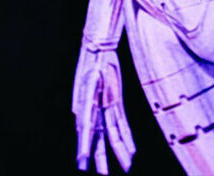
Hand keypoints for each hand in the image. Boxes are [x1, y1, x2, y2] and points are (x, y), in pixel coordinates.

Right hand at [72, 45, 135, 173]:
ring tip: (127, 166)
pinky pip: (122, 123)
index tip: (83, 163)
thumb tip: (80, 127)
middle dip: (102, 159)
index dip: (85, 149)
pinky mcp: (115, 102)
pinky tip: (132, 150)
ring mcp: (105, 108)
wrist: (98, 49)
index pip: (86, 134)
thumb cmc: (90, 65)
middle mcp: (94, 112)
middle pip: (100, 140)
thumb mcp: (87, 85)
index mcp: (84, 110)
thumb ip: (85, 107)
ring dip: (121, 150)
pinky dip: (127, 137)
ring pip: (114, 134)